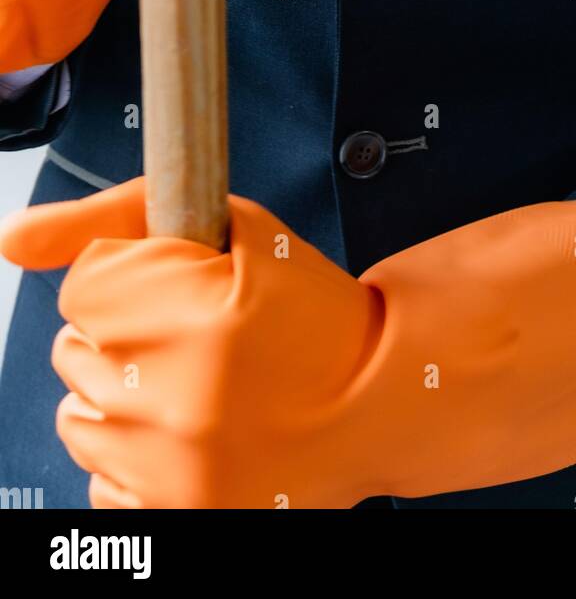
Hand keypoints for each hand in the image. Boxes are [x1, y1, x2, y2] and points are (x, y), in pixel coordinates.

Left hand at [0, 180, 575, 508]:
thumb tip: (13, 236)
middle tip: (191, 332)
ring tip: (187, 381)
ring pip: (78, 414)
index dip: (133, 273)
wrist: (380, 399)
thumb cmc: (315, 312)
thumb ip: (119, 218)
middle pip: (75, 348)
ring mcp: (176, 471)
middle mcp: (181, 403)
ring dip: (122, 391)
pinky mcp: (179, 516)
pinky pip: (99, 480)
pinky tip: (183, 430)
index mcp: (201, 320)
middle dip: (125, 329)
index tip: (176, 283)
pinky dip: (131, 453)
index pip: (86, 285)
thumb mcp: (235, 231)